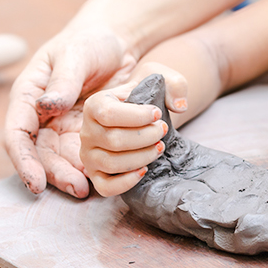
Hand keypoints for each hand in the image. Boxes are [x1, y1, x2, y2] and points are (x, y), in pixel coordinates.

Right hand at [4, 23, 140, 196]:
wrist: (115, 41)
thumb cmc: (89, 41)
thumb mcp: (75, 55)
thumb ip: (63, 81)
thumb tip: (46, 105)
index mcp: (28, 96)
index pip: (16, 134)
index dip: (23, 161)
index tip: (36, 182)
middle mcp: (40, 116)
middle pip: (39, 154)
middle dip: (53, 174)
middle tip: (76, 188)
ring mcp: (60, 126)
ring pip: (59, 159)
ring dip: (71, 175)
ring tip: (88, 189)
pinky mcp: (83, 131)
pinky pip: (81, 154)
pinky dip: (89, 167)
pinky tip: (103, 176)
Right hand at [79, 63, 189, 196]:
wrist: (144, 113)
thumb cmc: (149, 96)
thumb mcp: (161, 80)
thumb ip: (174, 85)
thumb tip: (180, 106)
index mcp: (95, 104)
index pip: (109, 114)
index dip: (137, 116)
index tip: (157, 114)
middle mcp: (86, 131)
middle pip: (113, 140)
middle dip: (145, 137)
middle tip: (163, 131)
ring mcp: (89, 155)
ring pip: (111, 163)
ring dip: (141, 157)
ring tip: (159, 147)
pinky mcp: (96, 175)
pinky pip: (106, 187)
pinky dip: (126, 182)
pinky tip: (145, 170)